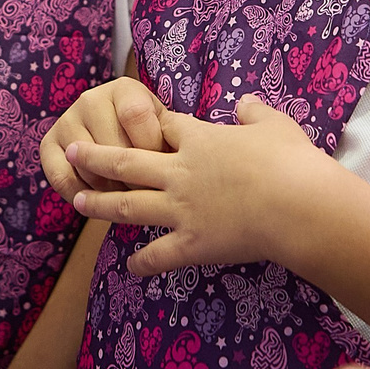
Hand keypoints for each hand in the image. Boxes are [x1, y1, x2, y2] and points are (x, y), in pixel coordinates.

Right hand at [37, 75, 166, 202]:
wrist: (121, 144)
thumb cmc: (152, 139)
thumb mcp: (165, 131)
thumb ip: (169, 138)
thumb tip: (169, 159)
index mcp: (124, 88)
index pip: (135, 116)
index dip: (151, 148)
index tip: (162, 162)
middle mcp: (90, 98)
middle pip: (112, 147)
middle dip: (132, 177)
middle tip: (145, 188)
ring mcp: (66, 120)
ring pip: (89, 166)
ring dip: (109, 190)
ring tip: (124, 193)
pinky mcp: (48, 145)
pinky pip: (62, 178)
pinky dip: (81, 196)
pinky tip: (97, 199)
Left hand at [65, 95, 333, 275]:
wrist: (297, 204)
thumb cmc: (289, 159)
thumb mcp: (275, 124)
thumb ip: (254, 112)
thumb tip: (245, 101)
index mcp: (200, 139)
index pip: (163, 126)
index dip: (148, 124)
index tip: (135, 124)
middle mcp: (180, 172)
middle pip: (128, 161)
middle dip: (97, 157)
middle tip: (72, 152)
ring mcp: (182, 210)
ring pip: (130, 206)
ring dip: (102, 205)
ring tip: (79, 203)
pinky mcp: (193, 243)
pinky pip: (159, 255)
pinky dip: (143, 262)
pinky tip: (130, 267)